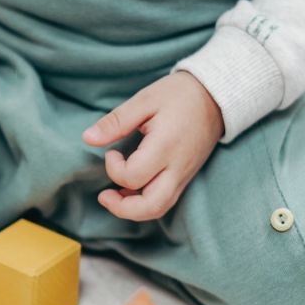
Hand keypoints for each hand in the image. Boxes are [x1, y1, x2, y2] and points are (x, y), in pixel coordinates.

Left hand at [82, 71, 223, 220]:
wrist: (216, 97)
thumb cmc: (179, 95)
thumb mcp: (144, 100)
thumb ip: (116, 122)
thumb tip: (88, 138)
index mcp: (165, 147)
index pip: (133, 176)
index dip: (114, 169)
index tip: (111, 152)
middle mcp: (177, 168)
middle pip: (150, 206)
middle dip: (122, 208)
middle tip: (104, 195)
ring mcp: (184, 175)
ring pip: (159, 208)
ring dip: (133, 209)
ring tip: (115, 196)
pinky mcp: (186, 177)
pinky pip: (166, 200)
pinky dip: (145, 202)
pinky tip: (131, 190)